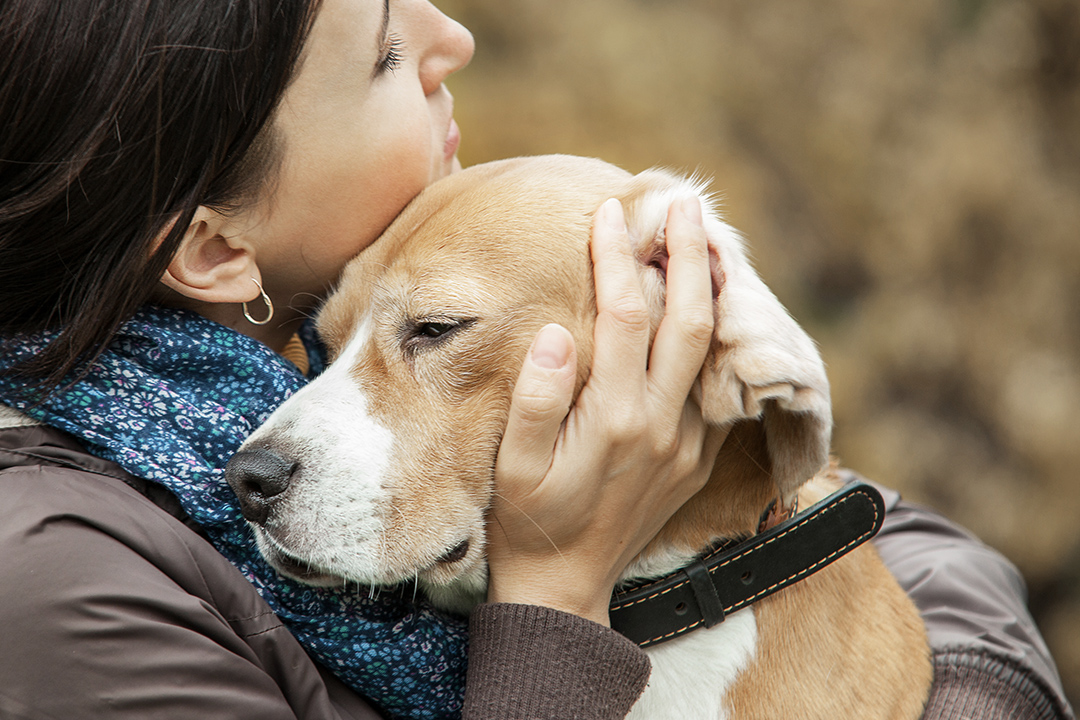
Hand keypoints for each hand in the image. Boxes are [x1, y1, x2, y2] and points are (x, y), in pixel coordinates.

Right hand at [486, 196, 726, 625]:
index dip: (618, 258)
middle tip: (685, 201)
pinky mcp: (697, 458)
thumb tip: (556, 332)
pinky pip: (716, 386)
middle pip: (688, 320)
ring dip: (713, 290)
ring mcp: (687, 443)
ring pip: (712, 350)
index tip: (609, 213)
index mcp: (614, 418)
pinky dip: (716, 339)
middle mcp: (661, 425)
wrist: (567, 587)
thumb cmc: (527, 521)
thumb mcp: (513, 466)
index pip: (625, 315)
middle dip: (688, 254)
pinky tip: (708, 309)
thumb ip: (536, 399)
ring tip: (710, 240)